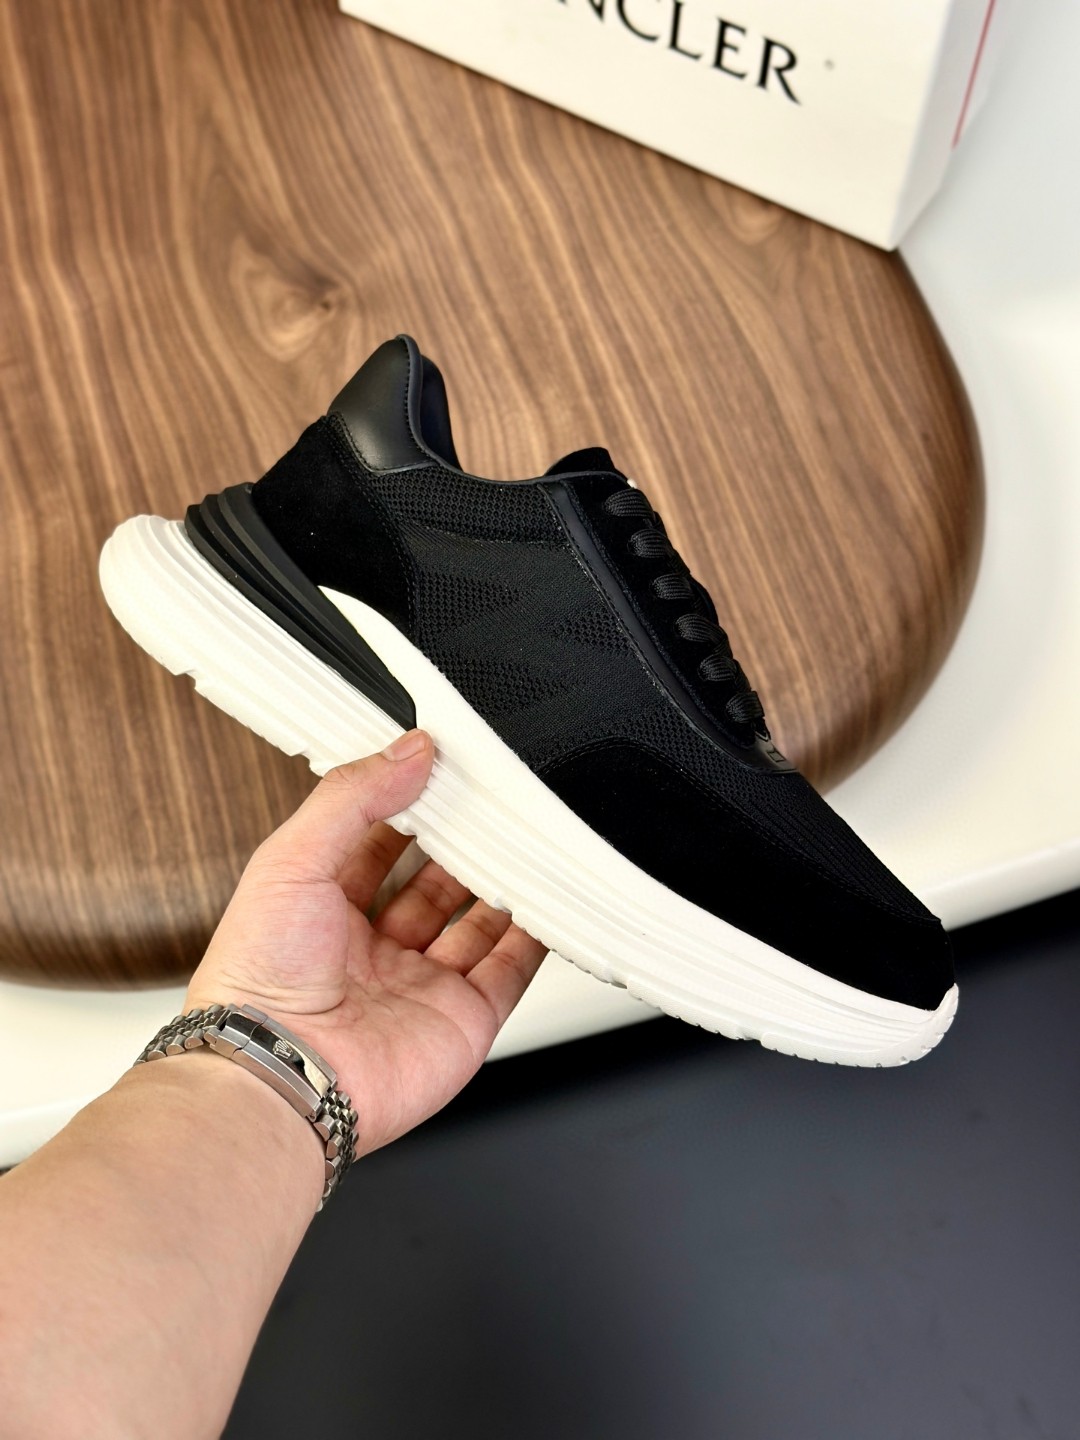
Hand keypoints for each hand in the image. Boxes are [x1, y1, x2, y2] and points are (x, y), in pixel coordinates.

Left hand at [185, 729, 546, 1155]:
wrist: (280, 1076)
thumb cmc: (258, 984)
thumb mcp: (291, 857)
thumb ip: (353, 796)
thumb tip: (410, 750)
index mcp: (322, 909)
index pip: (379, 841)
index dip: (411, 804)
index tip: (445, 767)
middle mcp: (372, 950)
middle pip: (436, 881)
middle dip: (465, 842)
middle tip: (497, 799)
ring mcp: (420, 985)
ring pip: (480, 921)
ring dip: (505, 882)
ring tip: (532, 835)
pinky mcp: (462, 1020)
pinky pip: (512, 970)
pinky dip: (537, 936)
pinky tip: (551, 898)